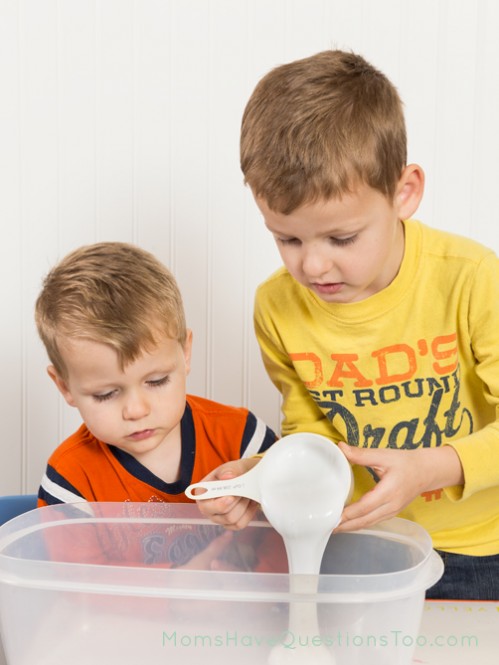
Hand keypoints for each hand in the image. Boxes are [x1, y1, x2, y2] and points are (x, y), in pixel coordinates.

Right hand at [193, 458, 260, 529]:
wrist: (247, 478)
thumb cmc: (235, 472)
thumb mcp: (232, 467)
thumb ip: (229, 470)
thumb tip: (227, 477)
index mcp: (201, 493)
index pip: (205, 505)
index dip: (220, 504)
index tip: (232, 496)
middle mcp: (206, 508)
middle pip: (222, 515)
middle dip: (236, 502)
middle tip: (243, 490)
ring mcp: (217, 518)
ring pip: (232, 520)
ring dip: (244, 505)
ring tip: (246, 492)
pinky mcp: (229, 524)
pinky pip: (240, 524)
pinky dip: (248, 512)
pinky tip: (250, 501)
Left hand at [334, 441, 463, 532]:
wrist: (427, 471)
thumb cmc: (405, 462)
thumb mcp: (383, 455)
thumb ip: (361, 454)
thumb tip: (341, 447)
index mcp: (389, 491)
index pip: (366, 506)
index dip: (350, 513)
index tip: (335, 515)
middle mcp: (391, 505)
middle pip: (366, 520)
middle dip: (347, 525)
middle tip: (329, 526)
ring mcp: (393, 511)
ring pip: (370, 523)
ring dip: (353, 527)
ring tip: (336, 528)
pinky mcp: (393, 512)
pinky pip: (375, 521)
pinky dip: (362, 524)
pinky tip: (351, 523)